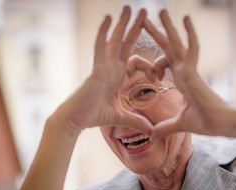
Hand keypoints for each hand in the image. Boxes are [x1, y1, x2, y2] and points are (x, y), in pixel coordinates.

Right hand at [56, 7, 152, 133]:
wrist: (77, 120)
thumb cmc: (95, 116)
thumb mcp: (122, 117)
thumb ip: (137, 121)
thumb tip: (152, 131)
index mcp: (118, 77)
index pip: (136, 61)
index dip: (149, 64)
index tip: (158, 75)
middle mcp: (112, 68)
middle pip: (126, 43)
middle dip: (136, 27)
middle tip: (145, 10)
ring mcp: (104, 66)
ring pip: (115, 40)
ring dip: (123, 23)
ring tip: (130, 7)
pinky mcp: (96, 69)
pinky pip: (99, 46)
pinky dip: (103, 32)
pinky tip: (108, 18)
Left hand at [144, 11, 232, 139]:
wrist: (218, 125)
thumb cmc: (205, 122)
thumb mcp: (178, 124)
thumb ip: (164, 127)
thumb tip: (151, 136)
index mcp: (179, 80)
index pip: (163, 63)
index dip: (154, 65)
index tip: (152, 76)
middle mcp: (183, 72)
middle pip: (167, 48)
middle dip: (155, 34)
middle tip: (144, 20)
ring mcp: (188, 70)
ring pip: (176, 44)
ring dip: (167, 28)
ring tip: (160, 11)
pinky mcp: (193, 71)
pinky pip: (191, 48)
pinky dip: (189, 34)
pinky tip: (185, 18)